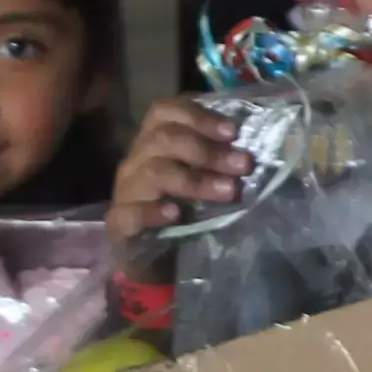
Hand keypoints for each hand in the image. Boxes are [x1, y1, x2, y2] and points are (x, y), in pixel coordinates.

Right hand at [110, 94, 247, 246]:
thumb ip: (217, 162)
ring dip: (194, 180)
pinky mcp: (119, 224)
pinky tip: (175, 214)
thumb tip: (252, 152)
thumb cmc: (183, 211)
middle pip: (163, 139)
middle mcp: (136, 161)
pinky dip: (154, 211)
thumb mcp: (200, 179)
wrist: (156, 259)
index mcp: (153, 142)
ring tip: (227, 191)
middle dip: (208, 150)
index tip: (233, 132)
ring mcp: (126, 192)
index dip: (198, 116)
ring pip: (153, 172)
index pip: (164, 112)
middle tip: (244, 165)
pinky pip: (131, 213)